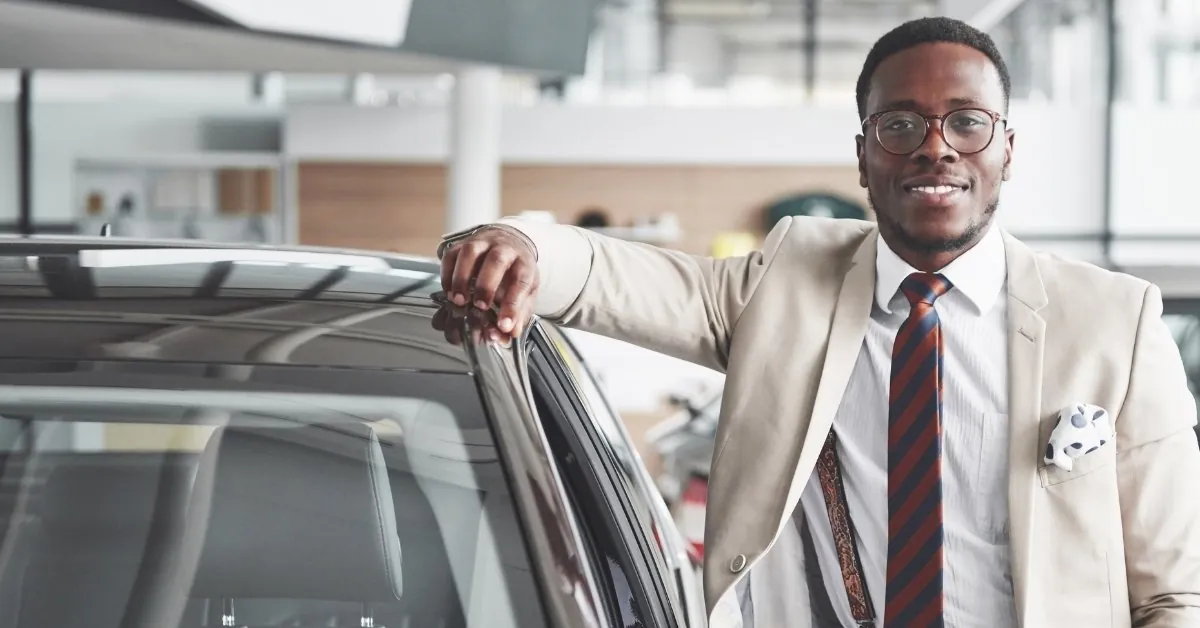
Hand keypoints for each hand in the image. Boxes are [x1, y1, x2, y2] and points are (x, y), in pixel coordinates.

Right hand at [439, 226, 538, 341]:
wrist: (508, 242)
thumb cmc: (516, 269)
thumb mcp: (526, 291)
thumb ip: (518, 313)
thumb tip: (508, 332)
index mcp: (524, 263)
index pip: (522, 282)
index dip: (512, 306)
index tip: (503, 325)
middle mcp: (504, 249)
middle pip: (496, 260)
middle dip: (486, 285)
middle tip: (479, 306)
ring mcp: (483, 243)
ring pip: (470, 253)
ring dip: (461, 278)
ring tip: (458, 300)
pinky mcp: (463, 243)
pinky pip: (451, 254)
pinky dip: (447, 273)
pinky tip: (448, 290)